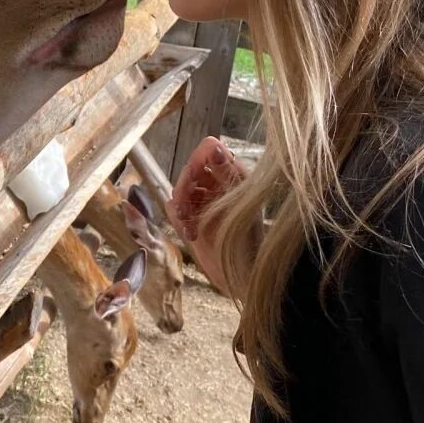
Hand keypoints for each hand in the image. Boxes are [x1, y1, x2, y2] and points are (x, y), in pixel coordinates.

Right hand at [167, 136, 245, 290]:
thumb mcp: (239, 202)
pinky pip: (175, 206)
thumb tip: (214, 145)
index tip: (194, 179)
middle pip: (190, 169)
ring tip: (190, 227)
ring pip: (180, 187)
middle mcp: (218, 183)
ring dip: (182, 206)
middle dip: (185, 188)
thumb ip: (225, 172)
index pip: (208, 149)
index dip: (197, 160)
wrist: (241, 276)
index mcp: (234, 174)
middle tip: (187, 211)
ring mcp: (204, 200)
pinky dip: (180, 219)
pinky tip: (191, 233)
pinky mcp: (192, 217)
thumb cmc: (248, 241)